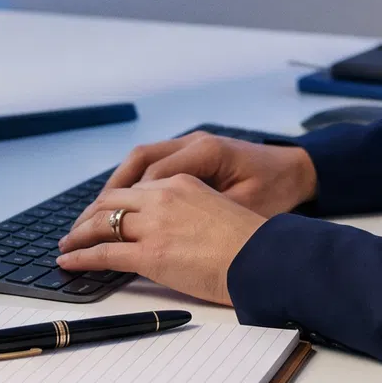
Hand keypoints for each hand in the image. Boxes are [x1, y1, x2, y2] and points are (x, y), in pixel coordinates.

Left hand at [56, 174, 266, 305]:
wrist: (264, 259)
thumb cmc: (251, 242)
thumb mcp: (218, 210)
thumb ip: (190, 211)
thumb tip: (175, 228)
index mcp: (181, 183)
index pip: (134, 188)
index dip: (112, 201)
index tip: (102, 211)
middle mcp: (163, 197)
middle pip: (111, 201)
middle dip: (89, 216)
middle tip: (77, 229)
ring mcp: (155, 225)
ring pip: (103, 224)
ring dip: (80, 235)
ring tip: (67, 245)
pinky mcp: (151, 254)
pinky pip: (104, 253)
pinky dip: (81, 257)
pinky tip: (70, 262)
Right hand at [99, 131, 317, 217]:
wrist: (298, 171)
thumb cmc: (276, 191)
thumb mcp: (245, 210)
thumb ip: (205, 219)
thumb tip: (164, 240)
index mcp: (206, 152)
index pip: (151, 174)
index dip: (125, 204)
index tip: (100, 232)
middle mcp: (193, 143)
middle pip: (138, 163)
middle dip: (108, 195)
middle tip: (83, 227)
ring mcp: (191, 145)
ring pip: (140, 160)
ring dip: (117, 188)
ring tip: (95, 216)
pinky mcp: (192, 154)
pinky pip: (153, 164)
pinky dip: (134, 183)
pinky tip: (123, 206)